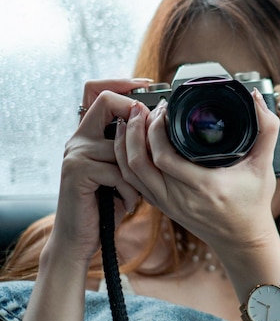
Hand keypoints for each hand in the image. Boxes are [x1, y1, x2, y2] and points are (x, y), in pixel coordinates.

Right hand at [48, 79, 149, 263]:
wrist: (81, 237)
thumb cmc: (107, 204)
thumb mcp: (122, 171)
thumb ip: (132, 149)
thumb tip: (162, 128)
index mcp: (88, 134)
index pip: (98, 91)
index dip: (122, 83)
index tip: (148, 85)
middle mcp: (79, 138)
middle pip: (107, 101)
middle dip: (135, 115)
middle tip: (154, 133)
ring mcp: (76, 153)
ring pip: (123, 144)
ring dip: (138, 171)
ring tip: (137, 191)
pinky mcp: (78, 170)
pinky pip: (119, 171)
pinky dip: (129, 191)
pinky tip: (127, 202)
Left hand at [114, 89, 279, 250]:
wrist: (243, 239)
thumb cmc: (254, 203)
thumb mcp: (265, 166)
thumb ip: (267, 130)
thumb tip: (256, 97)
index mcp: (205, 186)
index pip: (164, 156)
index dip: (156, 129)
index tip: (165, 108)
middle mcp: (180, 198)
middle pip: (140, 163)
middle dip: (136, 130)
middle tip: (143, 108)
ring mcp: (168, 204)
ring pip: (130, 173)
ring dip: (126, 144)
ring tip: (132, 120)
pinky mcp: (162, 207)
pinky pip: (133, 183)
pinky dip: (126, 160)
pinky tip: (130, 142)